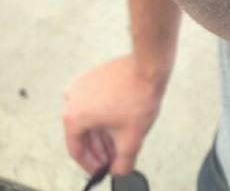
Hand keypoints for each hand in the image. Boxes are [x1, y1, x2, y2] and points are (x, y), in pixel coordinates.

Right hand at [63, 54, 167, 175]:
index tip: (100, 170)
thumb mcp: (130, 139)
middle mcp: (73, 98)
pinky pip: (95, 103)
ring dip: (103, 135)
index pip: (76, 150)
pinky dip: (104, 117)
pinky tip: (118, 127)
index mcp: (74, 116)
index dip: (90, 165)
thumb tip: (118, 170)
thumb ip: (122, 163)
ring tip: (118, 145)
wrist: (149, 67)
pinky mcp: (94, 76)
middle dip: (99, 150)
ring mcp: (83, 84)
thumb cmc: (137, 95)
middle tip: (112, 160)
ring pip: (90, 119)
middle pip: (83, 134)